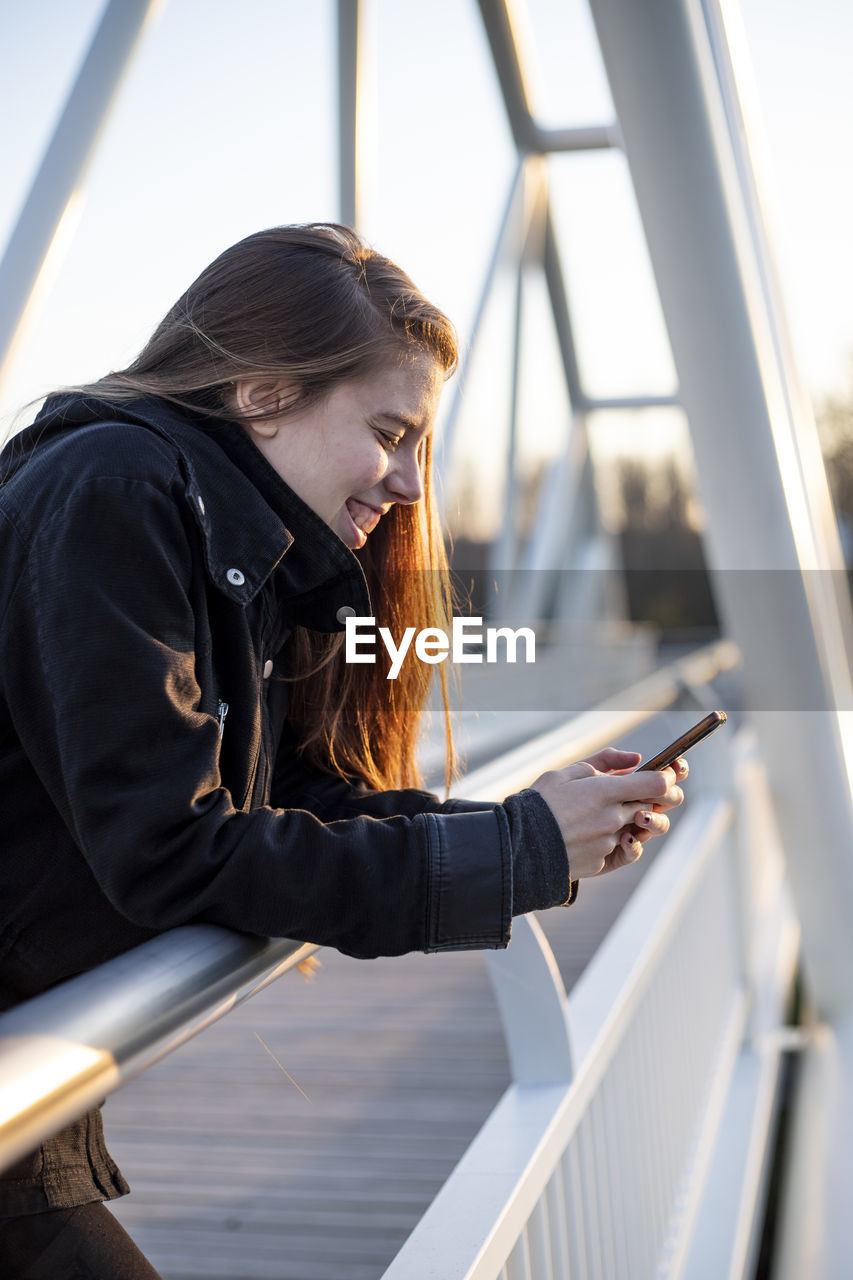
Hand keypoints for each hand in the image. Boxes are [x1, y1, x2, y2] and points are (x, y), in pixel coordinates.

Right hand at [529, 747, 686, 878]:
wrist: (519, 845)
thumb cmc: (540, 804)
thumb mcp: (567, 772)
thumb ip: (605, 761)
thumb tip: (636, 759)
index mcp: (604, 791)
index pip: (656, 783)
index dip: (667, 776)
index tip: (666, 771)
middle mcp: (612, 818)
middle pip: (654, 806)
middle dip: (658, 797)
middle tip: (649, 791)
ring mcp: (610, 842)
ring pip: (642, 828)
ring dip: (638, 818)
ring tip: (619, 812)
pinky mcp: (604, 861)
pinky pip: (627, 850)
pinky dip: (624, 840)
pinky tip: (610, 833)